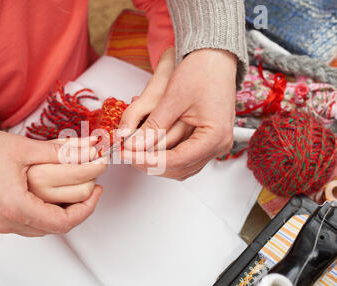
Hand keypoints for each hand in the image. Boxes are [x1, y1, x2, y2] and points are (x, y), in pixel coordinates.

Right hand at [0, 129, 105, 235]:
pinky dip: (41, 215)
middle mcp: (7, 221)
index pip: (63, 222)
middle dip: (76, 209)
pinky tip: (48, 199)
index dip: (86, 208)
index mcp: (16, 206)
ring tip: (71, 194)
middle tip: (89, 190)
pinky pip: (25, 226)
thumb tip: (86, 150)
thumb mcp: (24, 149)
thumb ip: (58, 152)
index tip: (96, 192)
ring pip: (40, 229)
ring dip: (59, 214)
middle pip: (53, 227)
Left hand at [119, 48, 236, 179]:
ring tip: (133, 151)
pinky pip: (185, 158)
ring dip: (156, 162)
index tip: (126, 154)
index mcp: (214, 136)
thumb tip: (132, 145)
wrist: (215, 58)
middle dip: (149, 163)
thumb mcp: (172, 99)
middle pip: (178, 168)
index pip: (176, 160)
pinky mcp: (207, 140)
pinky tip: (148, 149)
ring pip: (181, 167)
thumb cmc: (201, 71)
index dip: (147, 159)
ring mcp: (214, 144)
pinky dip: (165, 156)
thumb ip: (153, 126)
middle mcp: (218, 144)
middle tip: (126, 154)